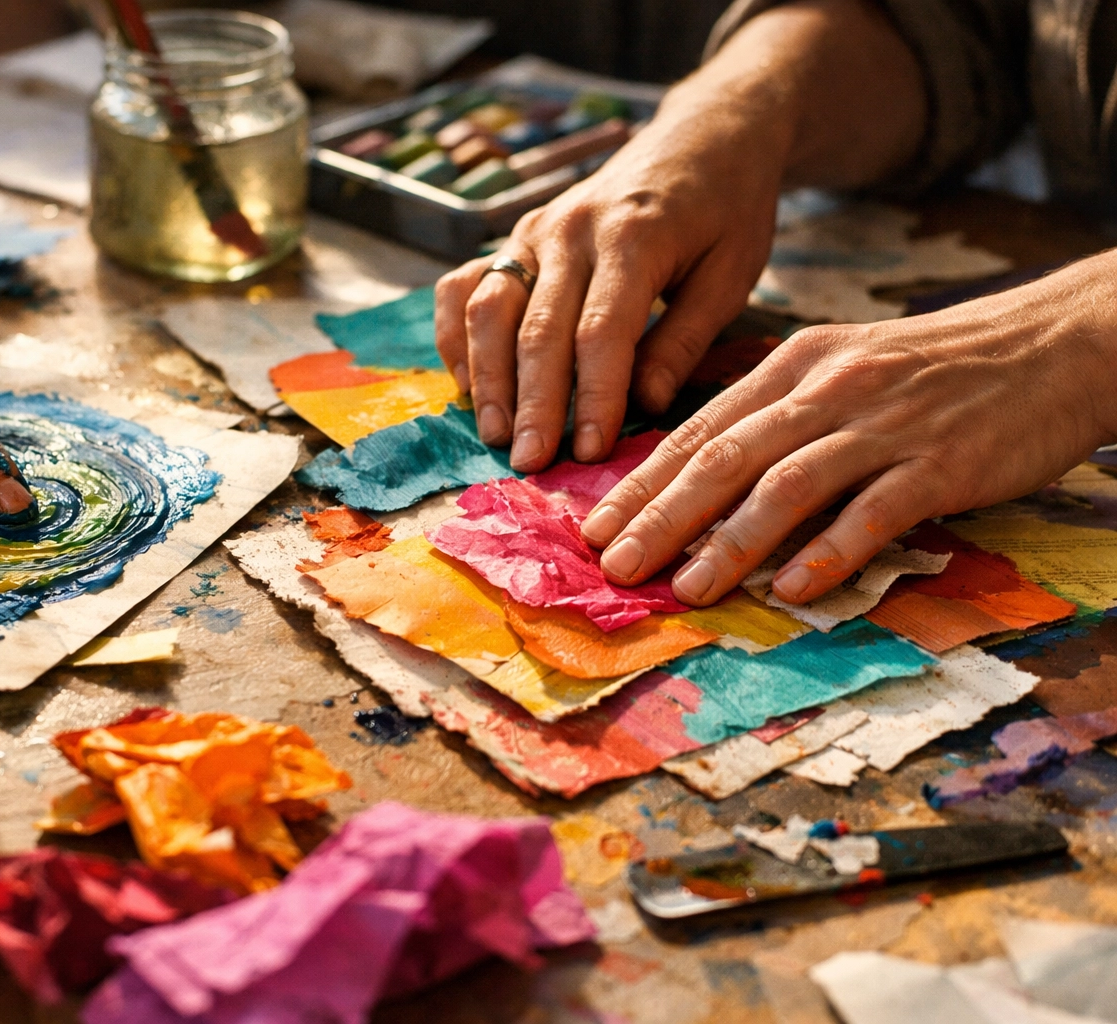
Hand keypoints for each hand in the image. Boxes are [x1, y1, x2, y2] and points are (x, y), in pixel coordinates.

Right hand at [434, 95, 784, 472]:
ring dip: (488, 378)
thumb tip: (645, 404)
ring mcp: (534, 230)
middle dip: (532, 404)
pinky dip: (457, 335)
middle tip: (529, 463)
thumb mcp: (732, 273)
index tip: (591, 452)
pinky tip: (468, 384)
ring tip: (495, 435)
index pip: (601, 333)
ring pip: (491, 309)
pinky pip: (466, 286)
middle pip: (538, 330)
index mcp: (633, 237)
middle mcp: (572, 230)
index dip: (593, 397)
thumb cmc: (727, 210)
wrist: (702, 135)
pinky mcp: (515, 235)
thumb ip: (685, 339)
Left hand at [580, 256, 1116, 605]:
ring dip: (731, 542)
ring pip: (787, 484)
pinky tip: (792, 588)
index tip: (593, 529)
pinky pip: (874, 510)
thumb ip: (772, 415)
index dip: (640, 483)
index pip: (697, 430)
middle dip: (661, 516)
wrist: (1052, 342)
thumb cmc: (932, 368)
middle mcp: (826, 389)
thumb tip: (696, 476)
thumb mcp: (839, 368)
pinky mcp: (939, 461)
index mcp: (792, 366)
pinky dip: (829, 550)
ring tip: (686, 588)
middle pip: (724, 457)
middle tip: (614, 566)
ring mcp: (883, 424)